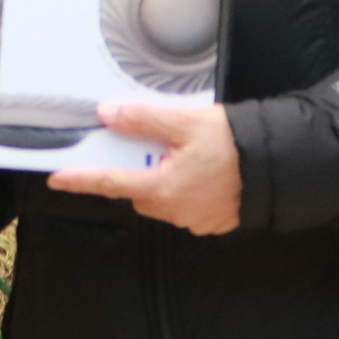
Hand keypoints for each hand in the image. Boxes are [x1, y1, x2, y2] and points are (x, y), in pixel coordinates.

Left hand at [46, 102, 241, 234]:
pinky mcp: (214, 223)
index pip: (110, 183)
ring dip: (166, 180)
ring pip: (164, 199)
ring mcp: (195, 221)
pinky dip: (189, 190)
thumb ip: (143, 120)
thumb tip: (107, 115)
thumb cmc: (235, 143)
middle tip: (158, 145)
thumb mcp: (186, 122)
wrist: (282, 166)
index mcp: (162, 188)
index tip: (56, 180)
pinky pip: (188, 207)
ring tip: (190, 155)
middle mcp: (175, 211)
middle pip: (139, 191)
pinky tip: (206, 172)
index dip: (81, 180)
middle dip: (141, 171)